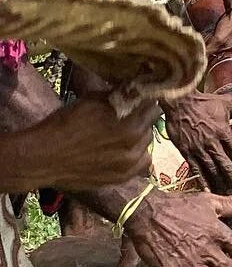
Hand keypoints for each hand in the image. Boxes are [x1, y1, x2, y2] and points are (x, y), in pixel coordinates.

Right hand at [0, 97, 155, 195]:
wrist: (43, 157)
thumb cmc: (66, 123)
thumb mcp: (94, 99)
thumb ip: (120, 95)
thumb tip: (135, 87)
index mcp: (132, 124)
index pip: (153, 107)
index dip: (145, 101)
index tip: (139, 99)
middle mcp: (136, 146)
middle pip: (150, 126)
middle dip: (141, 119)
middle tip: (127, 117)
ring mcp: (129, 166)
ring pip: (146, 146)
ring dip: (138, 138)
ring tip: (121, 135)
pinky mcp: (120, 179)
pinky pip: (139, 165)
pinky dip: (133, 156)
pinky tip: (120, 152)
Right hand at [163, 91, 231, 196]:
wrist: (179, 103)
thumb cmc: (204, 102)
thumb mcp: (227, 102)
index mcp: (223, 131)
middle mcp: (212, 142)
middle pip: (226, 165)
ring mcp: (198, 149)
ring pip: (212, 170)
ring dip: (221, 183)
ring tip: (228, 195)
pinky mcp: (186, 152)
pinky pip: (196, 169)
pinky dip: (202, 180)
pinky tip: (208, 191)